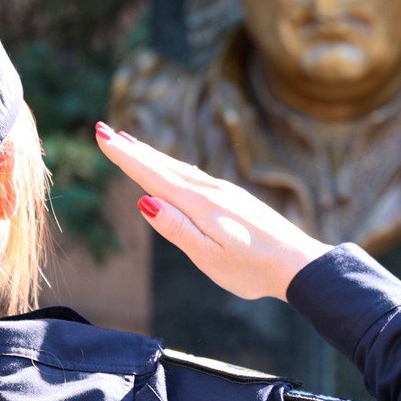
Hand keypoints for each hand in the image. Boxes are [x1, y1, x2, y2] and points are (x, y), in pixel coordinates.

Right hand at [95, 122, 330, 300]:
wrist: (300, 264)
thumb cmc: (253, 269)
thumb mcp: (209, 257)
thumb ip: (176, 229)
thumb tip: (144, 202)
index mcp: (199, 205)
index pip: (153, 176)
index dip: (125, 157)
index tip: (101, 135)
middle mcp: (210, 191)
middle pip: (163, 165)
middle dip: (132, 149)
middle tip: (103, 130)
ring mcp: (224, 192)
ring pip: (179, 168)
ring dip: (151, 155)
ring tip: (129, 143)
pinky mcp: (233, 198)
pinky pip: (194, 176)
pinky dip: (173, 167)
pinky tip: (170, 168)